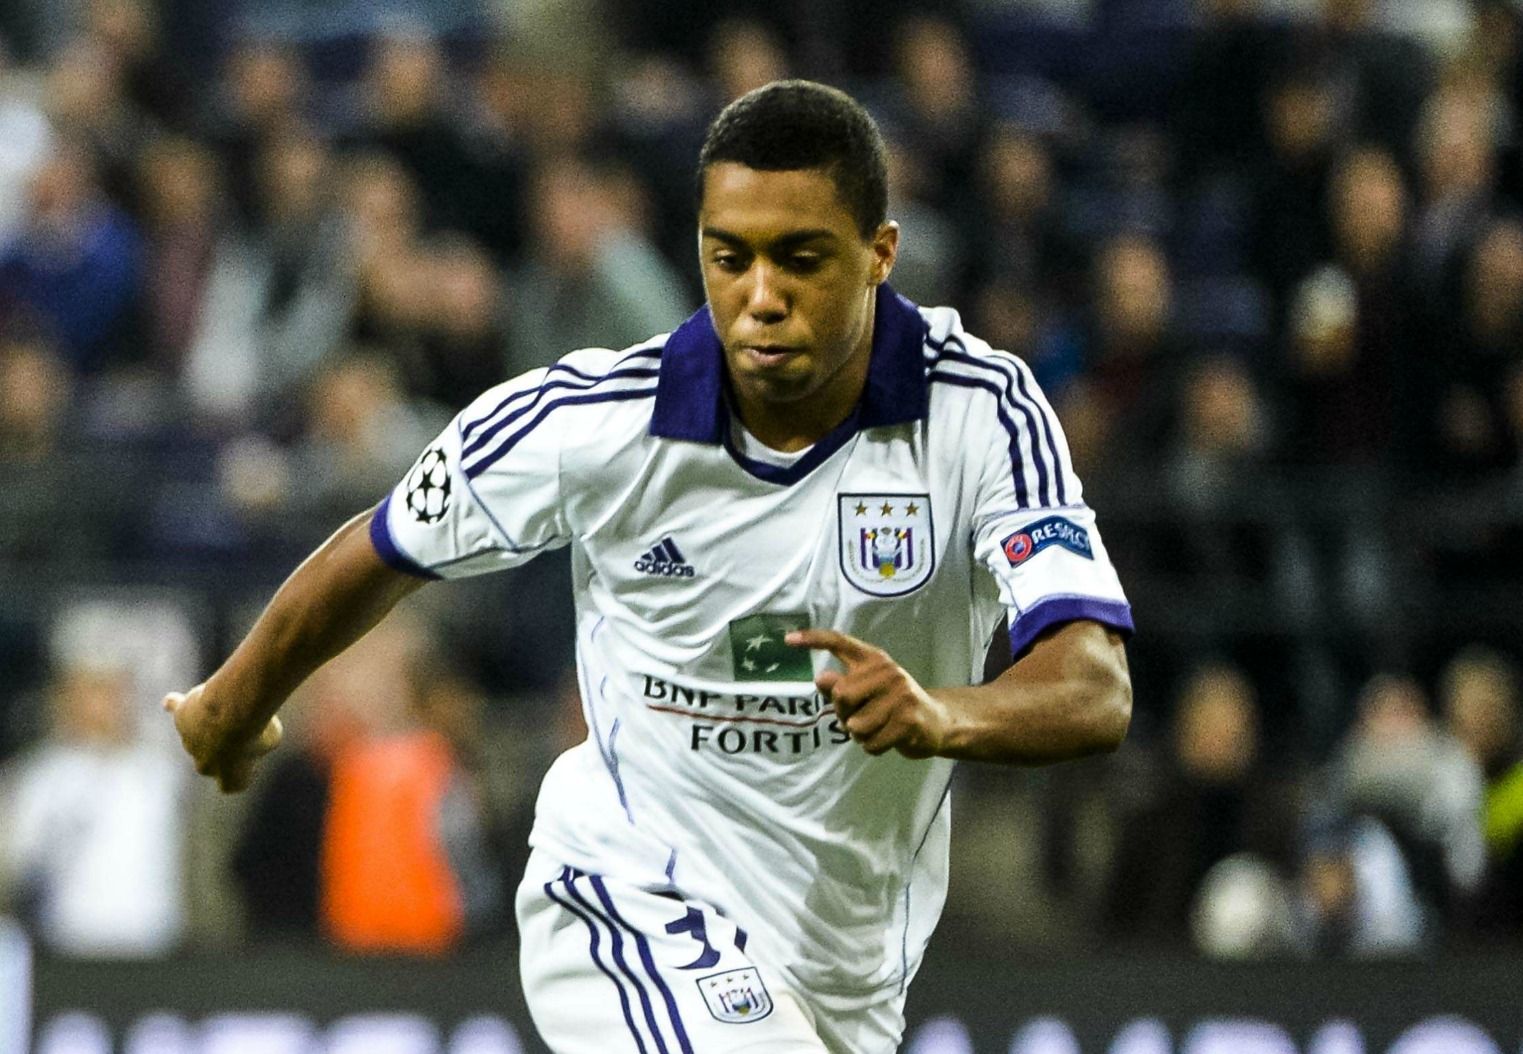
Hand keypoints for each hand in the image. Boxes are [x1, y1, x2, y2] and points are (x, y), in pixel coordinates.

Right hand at [162, 683, 282, 793]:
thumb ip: (261, 738)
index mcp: (229, 776)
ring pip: (197, 733)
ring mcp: (190, 741)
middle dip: (222, 748)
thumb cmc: (257, 727)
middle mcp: (205, 765)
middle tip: (240, 730)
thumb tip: (249, 730)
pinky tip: (172, 701)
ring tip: (231, 705)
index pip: (231, 784)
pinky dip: (175, 705)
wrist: (233, 709)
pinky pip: (176, 711)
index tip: (250, 757)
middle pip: (210, 762)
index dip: (240, 772)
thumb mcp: (272, 735)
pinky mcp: (182, 719)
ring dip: (211, 722)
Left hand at [786, 629, 949, 758]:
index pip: (840, 642)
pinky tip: (887, 738)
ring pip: (855, 725)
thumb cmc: (890, 706)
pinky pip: (871, 743)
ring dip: (860, 735)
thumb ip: (841, 686)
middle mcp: (887, 671)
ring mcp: (900, 695)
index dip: (813, 639)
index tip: (788, 640)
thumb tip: (820, 679)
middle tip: (861, 716)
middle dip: (844, 714)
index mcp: (873, 659)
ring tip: (878, 727)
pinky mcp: (908, 720)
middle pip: (841, 695)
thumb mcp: (866, 691)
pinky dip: (873, 748)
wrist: (935, 722)